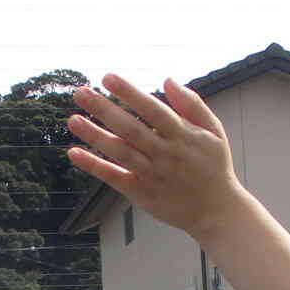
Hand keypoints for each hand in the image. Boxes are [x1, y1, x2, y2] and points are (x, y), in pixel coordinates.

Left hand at [67, 74, 247, 237]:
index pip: (152, 109)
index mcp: (183, 136)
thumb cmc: (213, 166)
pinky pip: (115, 178)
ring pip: (120, 153)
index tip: (108, 77)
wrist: (217, 211)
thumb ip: (192, 104)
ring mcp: (152, 175)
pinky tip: (75, 153)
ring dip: (95, 136)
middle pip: (130, 129)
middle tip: (80, 92)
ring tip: (72, 119)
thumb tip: (168, 80)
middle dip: (104, 110)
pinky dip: (94, 166)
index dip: (130, 93)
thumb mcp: (214, 131)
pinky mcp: (142, 194)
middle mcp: (165, 155)